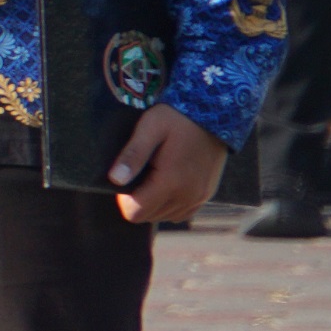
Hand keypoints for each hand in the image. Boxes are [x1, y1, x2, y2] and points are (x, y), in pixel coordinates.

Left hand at [108, 104, 222, 225]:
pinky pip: (183, 212)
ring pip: (165, 216)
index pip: (136, 212)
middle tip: (140, 173)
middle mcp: (188, 196)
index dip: (124, 199)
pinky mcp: (207, 193)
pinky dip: (171, 205)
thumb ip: (132, 155)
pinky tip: (167, 185)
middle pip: (149, 217)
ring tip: (154, 176)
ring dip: (154, 203)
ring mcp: (200, 197)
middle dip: (138, 200)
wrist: (216, 113)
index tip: (127, 177)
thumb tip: (115, 180)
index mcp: (171, 183)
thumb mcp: (150, 129)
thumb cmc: (177, 118)